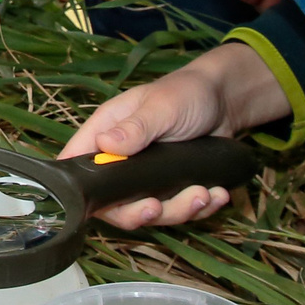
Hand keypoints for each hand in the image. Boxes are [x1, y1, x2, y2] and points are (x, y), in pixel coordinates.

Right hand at [57, 41, 289, 228]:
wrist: (226, 99)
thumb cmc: (187, 92)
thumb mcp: (162, 106)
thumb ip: (135, 127)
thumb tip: (104, 145)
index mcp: (107, 131)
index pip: (78, 165)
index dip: (82, 190)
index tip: (105, 204)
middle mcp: (122, 159)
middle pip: (113, 202)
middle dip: (138, 212)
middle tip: (158, 207)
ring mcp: (147, 176)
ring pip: (150, 211)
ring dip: (178, 211)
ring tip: (204, 194)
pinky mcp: (172, 187)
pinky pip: (179, 210)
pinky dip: (200, 209)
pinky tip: (217, 194)